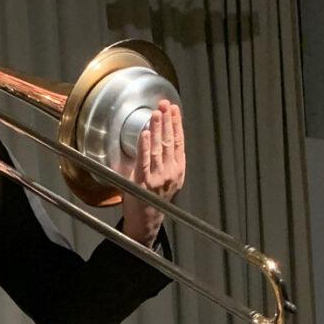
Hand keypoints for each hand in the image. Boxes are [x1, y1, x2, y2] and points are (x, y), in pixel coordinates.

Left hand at [122, 100, 185, 245]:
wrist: (147, 219)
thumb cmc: (153, 197)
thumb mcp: (166, 178)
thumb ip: (163, 160)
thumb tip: (156, 137)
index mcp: (178, 169)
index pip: (179, 141)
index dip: (177, 124)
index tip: (174, 109)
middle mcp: (171, 172)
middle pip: (170, 141)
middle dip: (167, 121)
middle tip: (164, 105)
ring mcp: (158, 177)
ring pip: (159, 148)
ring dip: (157, 129)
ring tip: (156, 114)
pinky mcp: (144, 181)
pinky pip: (144, 160)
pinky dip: (144, 146)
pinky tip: (145, 133)